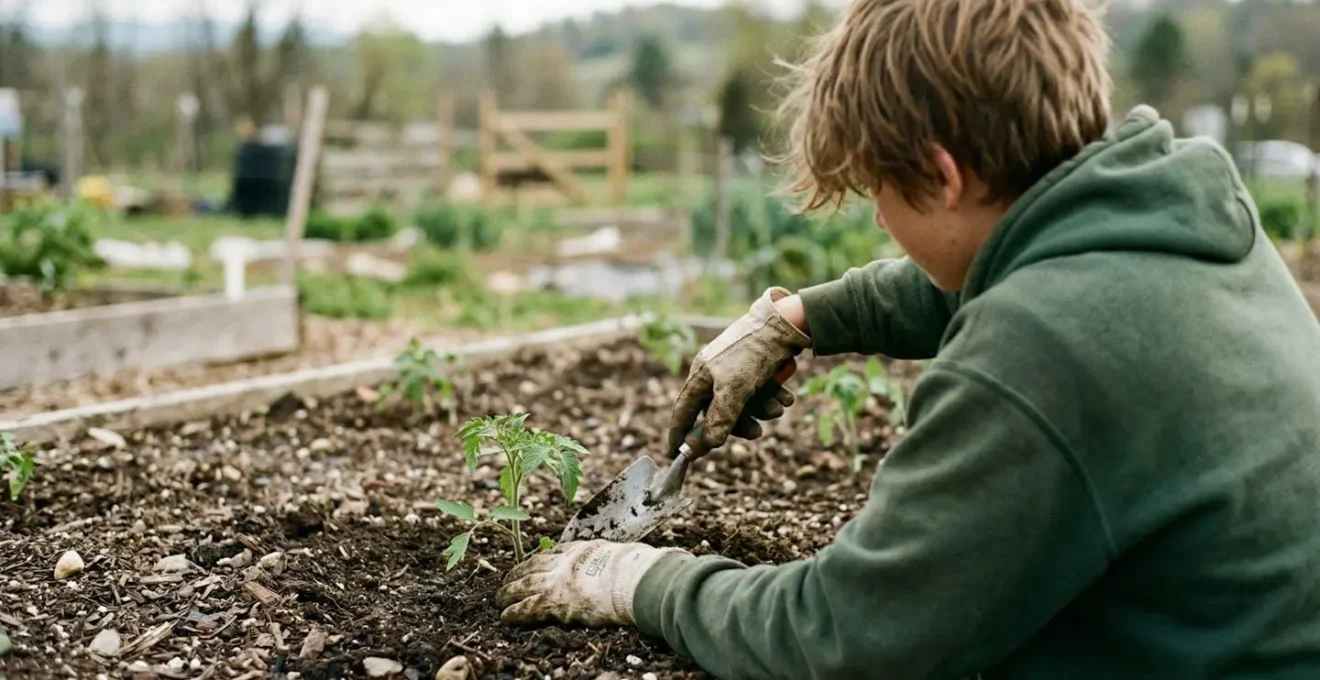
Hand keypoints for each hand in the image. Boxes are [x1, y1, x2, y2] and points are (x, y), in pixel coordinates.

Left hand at [497, 540, 687, 626]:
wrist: (634, 580)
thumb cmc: (637, 569)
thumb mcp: (622, 554)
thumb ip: (616, 559)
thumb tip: (637, 561)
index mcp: (581, 549)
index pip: (553, 552)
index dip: (537, 559)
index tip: (529, 563)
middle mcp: (564, 562)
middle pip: (532, 566)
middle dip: (516, 574)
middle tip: (506, 581)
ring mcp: (557, 580)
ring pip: (523, 585)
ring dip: (508, 593)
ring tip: (498, 600)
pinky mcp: (554, 601)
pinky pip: (526, 608)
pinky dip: (513, 612)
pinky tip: (505, 617)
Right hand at [669, 287, 811, 456]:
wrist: (786, 325)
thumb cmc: (753, 353)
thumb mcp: (735, 388)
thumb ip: (721, 417)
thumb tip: (709, 444)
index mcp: (701, 375)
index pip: (683, 411)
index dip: (679, 433)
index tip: (674, 455)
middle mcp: (715, 375)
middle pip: (719, 414)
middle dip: (740, 424)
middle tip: (756, 434)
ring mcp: (736, 372)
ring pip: (744, 406)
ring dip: (763, 410)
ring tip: (779, 407)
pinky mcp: (756, 370)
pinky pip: (760, 395)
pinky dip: (773, 398)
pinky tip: (786, 395)